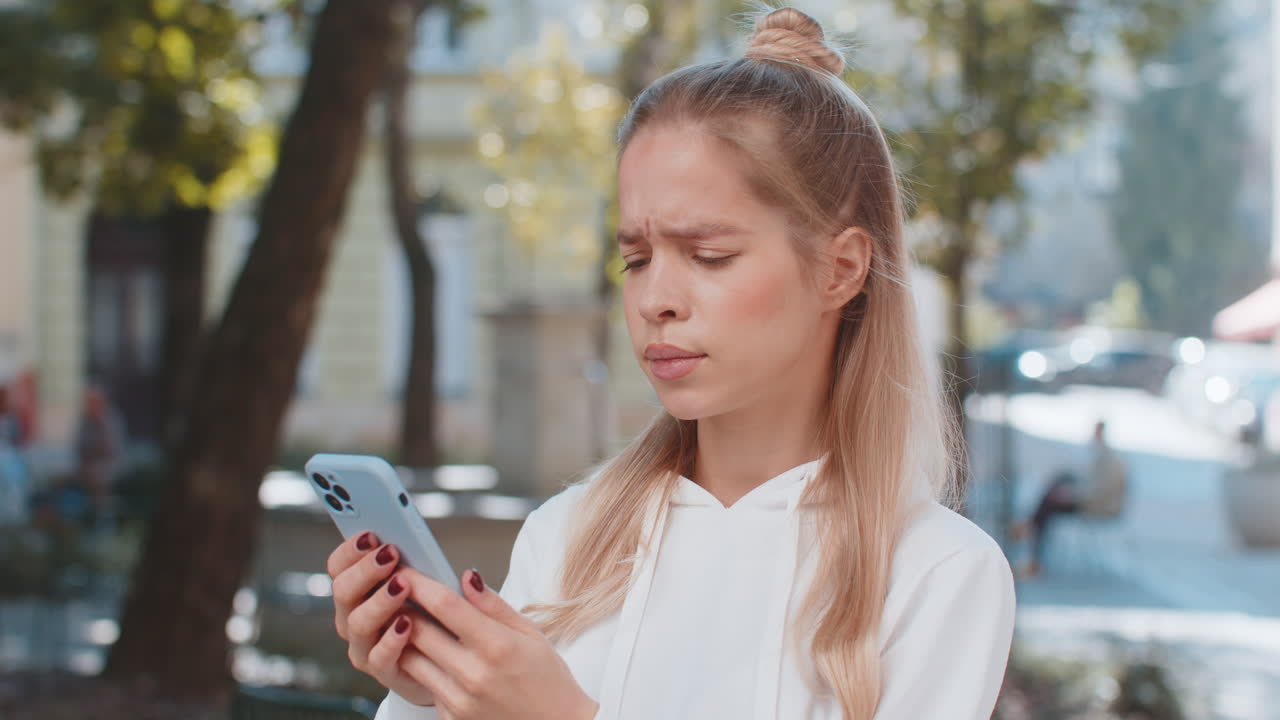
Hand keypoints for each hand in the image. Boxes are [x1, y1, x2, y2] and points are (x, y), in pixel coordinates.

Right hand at [328, 532, 435, 706]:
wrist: (443, 662)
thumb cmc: (430, 613)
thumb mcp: (420, 583)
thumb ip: (408, 563)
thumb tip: (406, 536)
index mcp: (355, 592)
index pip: (337, 567)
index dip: (350, 550)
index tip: (371, 535)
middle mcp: (351, 618)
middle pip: (343, 591)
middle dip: (365, 570)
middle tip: (390, 554)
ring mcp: (364, 646)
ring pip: (357, 623)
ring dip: (379, 600)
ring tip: (402, 584)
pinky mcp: (382, 671)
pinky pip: (379, 656)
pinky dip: (391, 639)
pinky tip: (407, 623)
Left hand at [374, 566, 598, 719]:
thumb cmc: (547, 679)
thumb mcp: (530, 633)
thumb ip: (493, 605)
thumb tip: (467, 577)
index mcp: (497, 646)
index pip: (445, 606)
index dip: (420, 584)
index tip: (407, 571)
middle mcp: (474, 674)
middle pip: (418, 631)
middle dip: (403, 607)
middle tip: (398, 594)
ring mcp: (459, 700)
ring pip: (411, 660)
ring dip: (406, 638)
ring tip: (411, 623)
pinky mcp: (451, 717)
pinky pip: (424, 685)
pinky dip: (423, 668)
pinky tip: (435, 658)